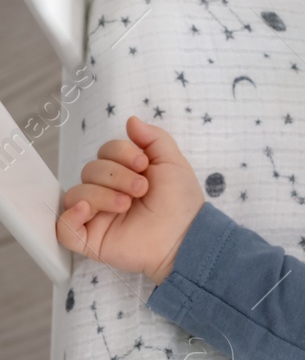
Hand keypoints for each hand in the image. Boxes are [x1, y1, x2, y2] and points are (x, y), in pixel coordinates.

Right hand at [55, 115, 205, 284]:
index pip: (105, 152)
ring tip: (127, 205)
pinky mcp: (90, 239)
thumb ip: (153, 138)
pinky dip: (71, 215)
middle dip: (116, 175)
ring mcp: (96, 215)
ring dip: (102, 195)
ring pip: (76, 193)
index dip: (120, 153)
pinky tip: (88, 210)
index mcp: (124, 173)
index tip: (144, 164)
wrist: (185, 237)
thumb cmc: (181, 202)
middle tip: (142, 189)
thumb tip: (131, 120)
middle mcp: (107, 192)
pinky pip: (63, 226)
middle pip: (90, 170)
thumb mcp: (172, 163)